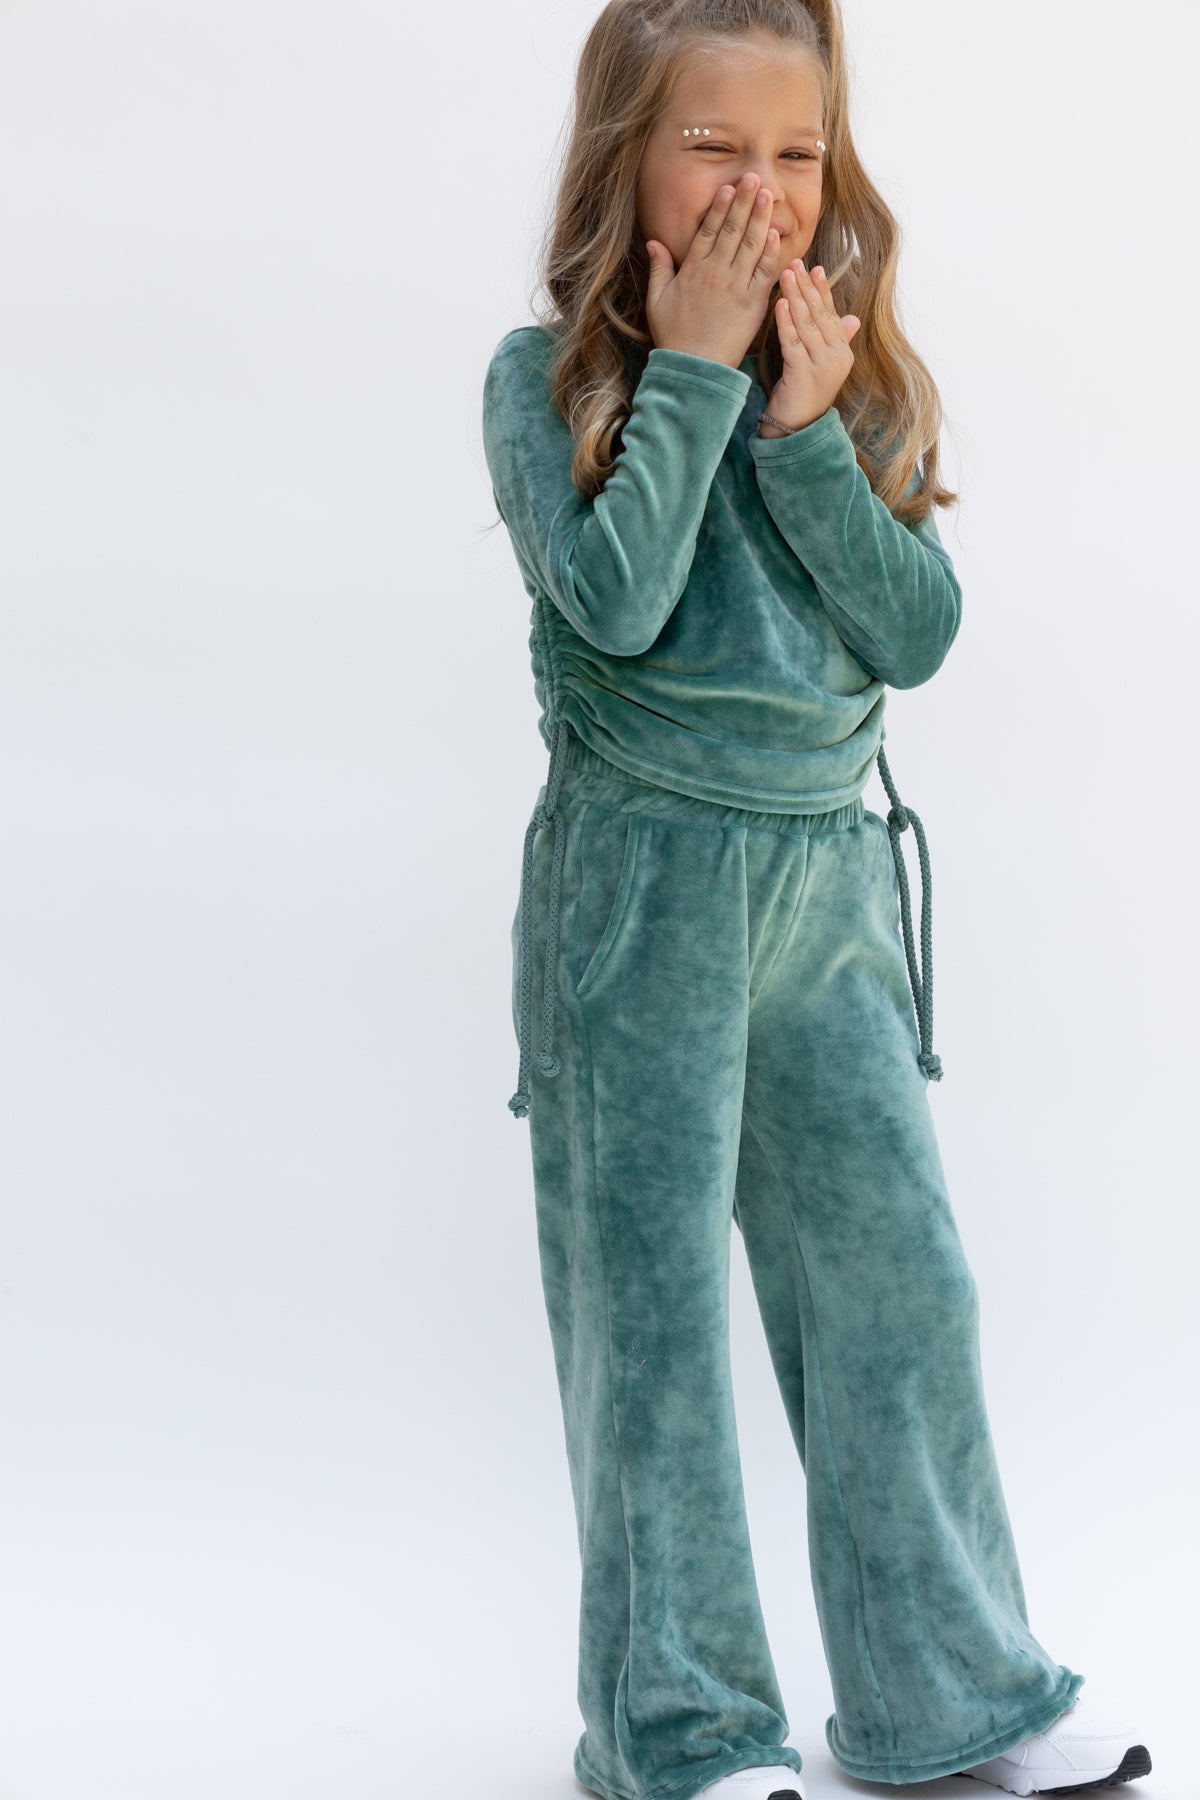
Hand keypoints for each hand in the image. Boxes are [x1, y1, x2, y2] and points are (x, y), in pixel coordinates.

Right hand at [645, 173, 784, 368]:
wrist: (694, 368)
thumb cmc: (674, 336)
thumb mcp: (657, 301)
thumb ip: (659, 268)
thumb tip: (653, 242)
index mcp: (693, 270)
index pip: (708, 230)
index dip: (720, 207)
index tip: (730, 187)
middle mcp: (716, 273)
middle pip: (732, 230)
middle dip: (744, 202)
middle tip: (755, 177)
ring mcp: (736, 287)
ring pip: (750, 246)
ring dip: (760, 218)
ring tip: (768, 195)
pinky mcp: (753, 304)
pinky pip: (764, 273)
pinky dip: (771, 253)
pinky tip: (777, 233)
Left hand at [760, 262, 860, 433]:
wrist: (796, 430)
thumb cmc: (804, 395)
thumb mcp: (821, 365)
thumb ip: (837, 340)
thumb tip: (853, 319)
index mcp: (842, 352)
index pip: (832, 314)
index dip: (822, 290)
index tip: (815, 268)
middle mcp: (837, 357)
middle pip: (820, 315)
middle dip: (807, 288)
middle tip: (795, 263)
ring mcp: (822, 367)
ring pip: (807, 325)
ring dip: (795, 298)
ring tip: (786, 275)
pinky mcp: (804, 375)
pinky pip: (794, 343)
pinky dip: (786, 322)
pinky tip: (780, 304)